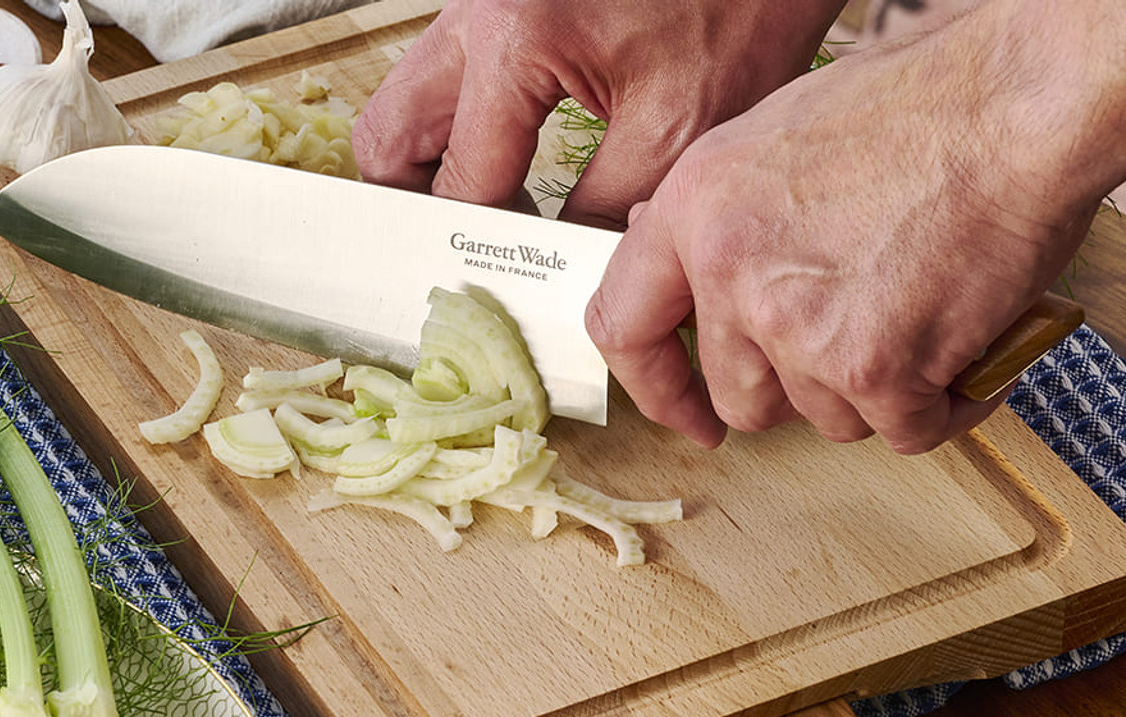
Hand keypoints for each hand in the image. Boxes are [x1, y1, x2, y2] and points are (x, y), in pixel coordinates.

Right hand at [352, 0, 842, 226]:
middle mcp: (478, 12)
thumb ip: (601, 212)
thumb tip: (557, 268)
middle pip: (389, 139)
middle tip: (479, 243)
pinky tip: (518, 157)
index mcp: (514, 40)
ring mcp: (481, 1)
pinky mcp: (501, 3)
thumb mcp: (675, 132)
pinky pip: (450, 78)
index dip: (482, 248)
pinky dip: (467, 128)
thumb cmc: (737, 7)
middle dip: (422, 206)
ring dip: (439, 165)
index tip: (507, 280)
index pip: (460, 184)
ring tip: (502, 203)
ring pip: (408, 105)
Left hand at [585, 11, 1099, 452]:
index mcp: (693, 210)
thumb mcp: (775, 140)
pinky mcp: (872, 368)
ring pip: (825, 418)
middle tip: (855, 345)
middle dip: (798, 390)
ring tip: (921, 316)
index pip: (623, 329)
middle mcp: (731, 274)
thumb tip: (692, 277)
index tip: (685, 415)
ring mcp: (797, 328)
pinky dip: (939, 406)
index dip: (657, 388)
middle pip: (741, 398)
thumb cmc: (923, 106)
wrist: (1025, 100)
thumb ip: (723, 221)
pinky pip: (900, 430)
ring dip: (874, 390)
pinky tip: (965, 354)